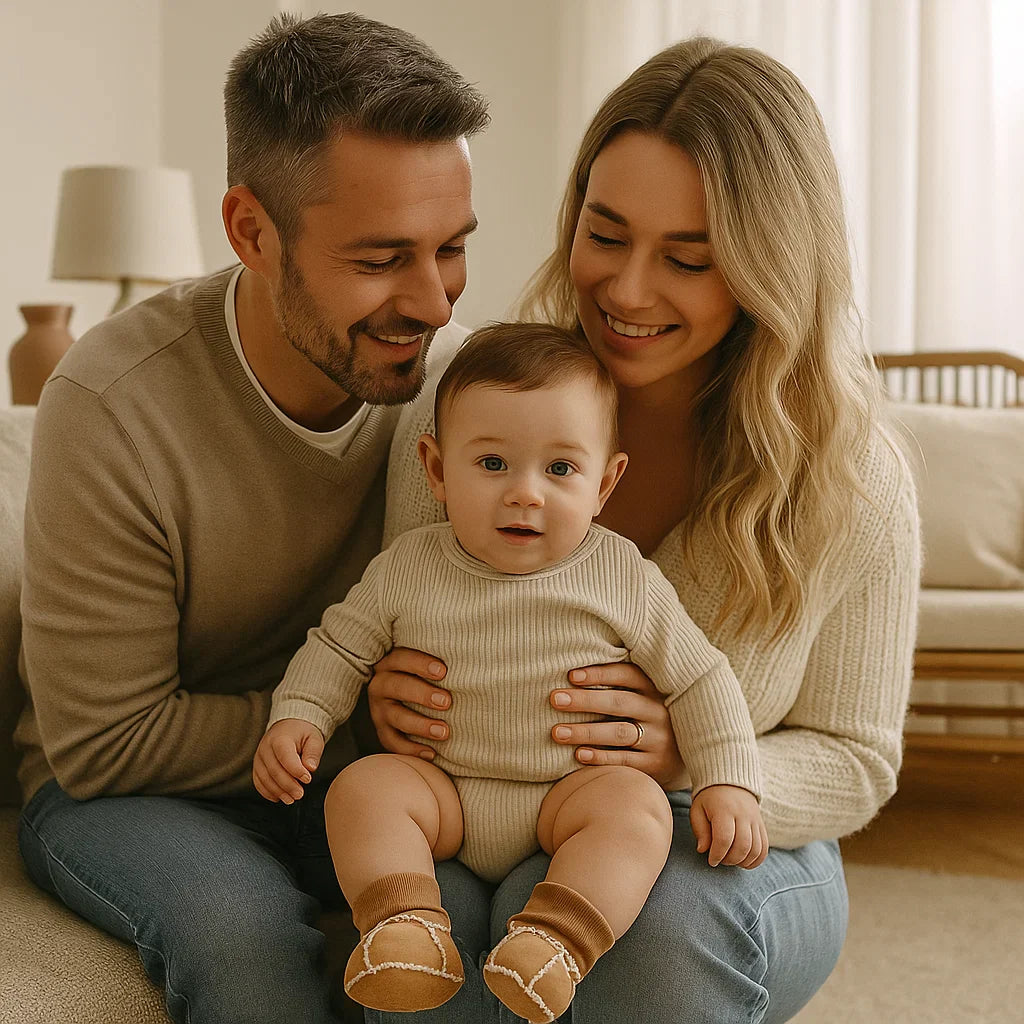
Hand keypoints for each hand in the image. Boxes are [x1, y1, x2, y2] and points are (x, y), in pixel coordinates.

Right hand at [253, 719, 324, 803]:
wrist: (288, 726)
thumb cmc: (303, 733)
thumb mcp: (314, 738)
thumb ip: (313, 752)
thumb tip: (310, 768)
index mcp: (280, 738)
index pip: (285, 756)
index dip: (296, 770)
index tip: (308, 779)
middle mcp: (266, 747)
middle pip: (274, 770)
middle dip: (288, 785)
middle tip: (300, 795)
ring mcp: (259, 757)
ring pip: (265, 778)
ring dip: (278, 791)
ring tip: (291, 799)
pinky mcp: (257, 766)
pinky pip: (258, 781)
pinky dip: (267, 792)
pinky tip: (279, 798)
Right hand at [367, 647, 450, 759]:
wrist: (413, 699)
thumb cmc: (431, 676)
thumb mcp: (431, 663)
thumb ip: (444, 657)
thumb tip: (476, 648)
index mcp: (392, 662)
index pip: (402, 658)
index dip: (420, 663)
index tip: (443, 672)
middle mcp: (381, 684)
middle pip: (397, 686)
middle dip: (422, 694)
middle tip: (447, 702)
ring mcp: (379, 709)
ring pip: (395, 716)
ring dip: (420, 725)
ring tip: (444, 731)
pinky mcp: (383, 731)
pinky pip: (392, 742)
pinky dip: (411, 749)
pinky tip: (432, 753)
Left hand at [549, 662, 686, 788]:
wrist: (687, 756)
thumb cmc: (650, 718)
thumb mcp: (645, 697)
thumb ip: (620, 685)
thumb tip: (572, 674)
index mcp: (655, 688)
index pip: (627, 674)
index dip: (599, 673)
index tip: (571, 675)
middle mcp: (659, 712)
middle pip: (619, 702)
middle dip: (585, 700)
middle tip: (555, 699)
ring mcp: (659, 739)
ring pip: (619, 732)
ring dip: (585, 731)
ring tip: (557, 732)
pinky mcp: (656, 765)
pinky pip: (624, 760)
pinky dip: (600, 757)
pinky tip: (578, 754)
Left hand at [689, 784, 768, 867]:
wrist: (729, 782)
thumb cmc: (709, 799)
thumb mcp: (698, 810)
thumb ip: (700, 830)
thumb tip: (702, 850)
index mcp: (724, 809)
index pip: (724, 839)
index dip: (717, 854)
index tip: (711, 861)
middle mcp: (743, 814)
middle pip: (742, 846)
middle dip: (730, 860)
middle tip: (720, 860)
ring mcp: (755, 820)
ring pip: (756, 849)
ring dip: (743, 862)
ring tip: (730, 860)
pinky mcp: (762, 826)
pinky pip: (764, 848)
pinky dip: (756, 860)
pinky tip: (744, 862)